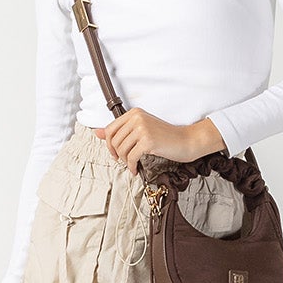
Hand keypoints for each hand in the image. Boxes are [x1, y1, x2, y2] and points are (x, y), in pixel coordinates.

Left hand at [93, 110, 225, 173]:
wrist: (186, 141)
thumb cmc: (165, 137)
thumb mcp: (141, 130)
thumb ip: (120, 131)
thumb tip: (97, 133)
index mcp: (134, 113)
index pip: (110, 129)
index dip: (109, 144)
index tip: (115, 153)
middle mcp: (137, 118)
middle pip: (114, 140)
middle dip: (117, 154)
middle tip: (124, 161)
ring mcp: (142, 128)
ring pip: (121, 149)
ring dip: (125, 161)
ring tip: (133, 164)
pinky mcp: (148, 141)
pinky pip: (131, 157)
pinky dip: (131, 166)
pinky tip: (136, 169)